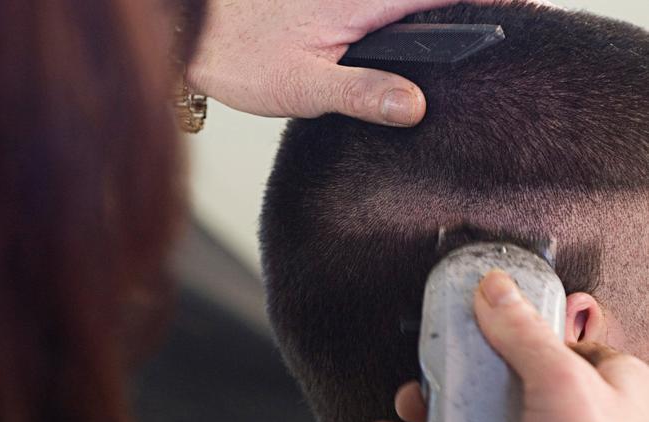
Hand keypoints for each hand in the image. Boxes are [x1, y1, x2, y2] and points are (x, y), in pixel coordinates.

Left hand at [188, 0, 515, 126]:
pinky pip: (392, 10)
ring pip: (415, 2)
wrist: (197, 32)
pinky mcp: (343, 6)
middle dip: (479, 10)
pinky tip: (422, 41)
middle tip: (515, 24)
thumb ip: (360, 92)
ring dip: (448, 17)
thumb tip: (414, 106)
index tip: (530, 13)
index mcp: (366, 1)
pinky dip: (416, 21)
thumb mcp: (302, 85)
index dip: (497, 1)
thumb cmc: (241, 55)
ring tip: (487, 28)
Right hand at [363, 270, 648, 421]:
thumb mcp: (564, 387)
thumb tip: (494, 287)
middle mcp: (561, 418)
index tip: (449, 346)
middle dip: (432, 396)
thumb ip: (524, 334)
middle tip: (410, 400)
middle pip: (483, 391)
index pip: (529, 345)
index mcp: (592, 383)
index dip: (484, 342)